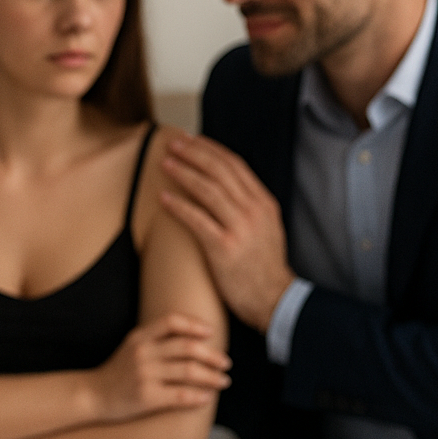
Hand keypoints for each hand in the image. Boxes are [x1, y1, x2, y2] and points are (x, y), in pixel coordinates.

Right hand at [89, 313, 229, 421]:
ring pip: (189, 371)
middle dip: (212, 355)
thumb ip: (156, 340)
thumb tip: (194, 339)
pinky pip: (180, 395)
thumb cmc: (118, 372)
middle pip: (187, 347)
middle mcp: (143, 353)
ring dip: (211, 377)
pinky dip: (198, 396)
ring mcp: (144, 375)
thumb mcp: (132, 347)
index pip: (172, 321)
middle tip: (226, 363)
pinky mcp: (146, 397)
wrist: (93, 396)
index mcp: (140, 337)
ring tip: (222, 381)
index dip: (195, 325)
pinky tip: (206, 398)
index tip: (211, 333)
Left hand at [159, 131, 294, 331]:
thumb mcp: (265, 228)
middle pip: (219, 171)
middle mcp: (253, 210)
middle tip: (174, 143)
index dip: (211, 149)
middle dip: (194, 153)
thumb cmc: (263, 267)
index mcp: (263, 203)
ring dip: (183, 173)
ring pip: (207, 189)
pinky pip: (197, 219)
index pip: (235, 165)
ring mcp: (239, 228)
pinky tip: (164, 197)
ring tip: (165, 163)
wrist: (274, 299)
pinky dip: (179, 205)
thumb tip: (225, 187)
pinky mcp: (224, 247)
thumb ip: (248, 206)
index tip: (192, 139)